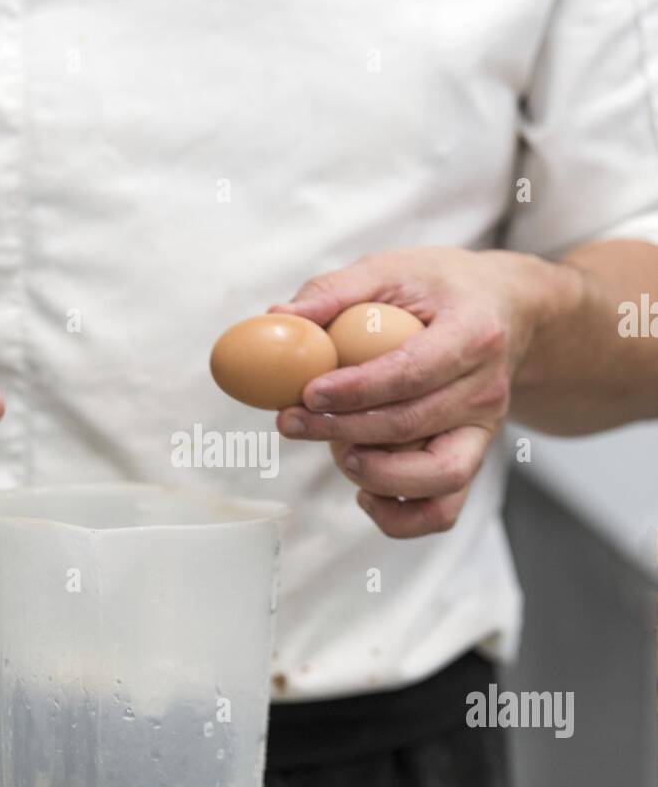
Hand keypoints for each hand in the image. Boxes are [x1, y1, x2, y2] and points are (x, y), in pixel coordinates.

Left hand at [272, 247, 557, 536]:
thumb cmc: (443, 289)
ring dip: (376, 476)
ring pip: (439, 478)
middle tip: (291, 421)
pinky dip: (401, 518)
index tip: (309, 393)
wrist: (507, 311)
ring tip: (336, 454)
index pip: (412, 372)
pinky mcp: (472, 458)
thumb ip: (335, 292)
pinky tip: (363, 492)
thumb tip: (279, 318)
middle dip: (342, 430)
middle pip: (413, 425)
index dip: (357, 390)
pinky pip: (444, 510)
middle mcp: (486, 389)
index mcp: (472, 334)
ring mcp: (483, 430)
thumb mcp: (393, 269)